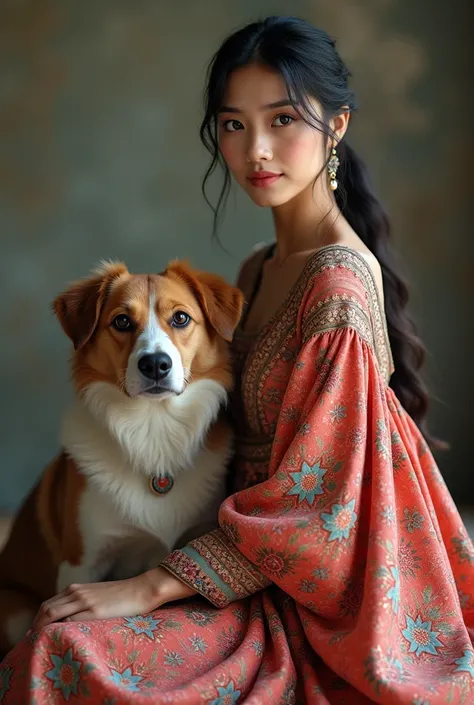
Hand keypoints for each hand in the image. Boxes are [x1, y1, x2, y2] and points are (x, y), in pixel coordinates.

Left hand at [32, 567, 195, 630]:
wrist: (141, 590)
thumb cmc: (121, 595)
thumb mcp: (97, 595)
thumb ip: (82, 602)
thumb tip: (68, 617)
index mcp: (77, 589)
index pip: (48, 604)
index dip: (38, 619)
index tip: (36, 633)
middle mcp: (77, 593)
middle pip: (46, 608)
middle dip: (36, 625)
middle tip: (34, 640)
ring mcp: (85, 601)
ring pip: (53, 613)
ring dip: (43, 628)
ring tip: (41, 642)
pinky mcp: (95, 611)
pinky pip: (69, 621)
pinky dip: (59, 630)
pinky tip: (59, 639)